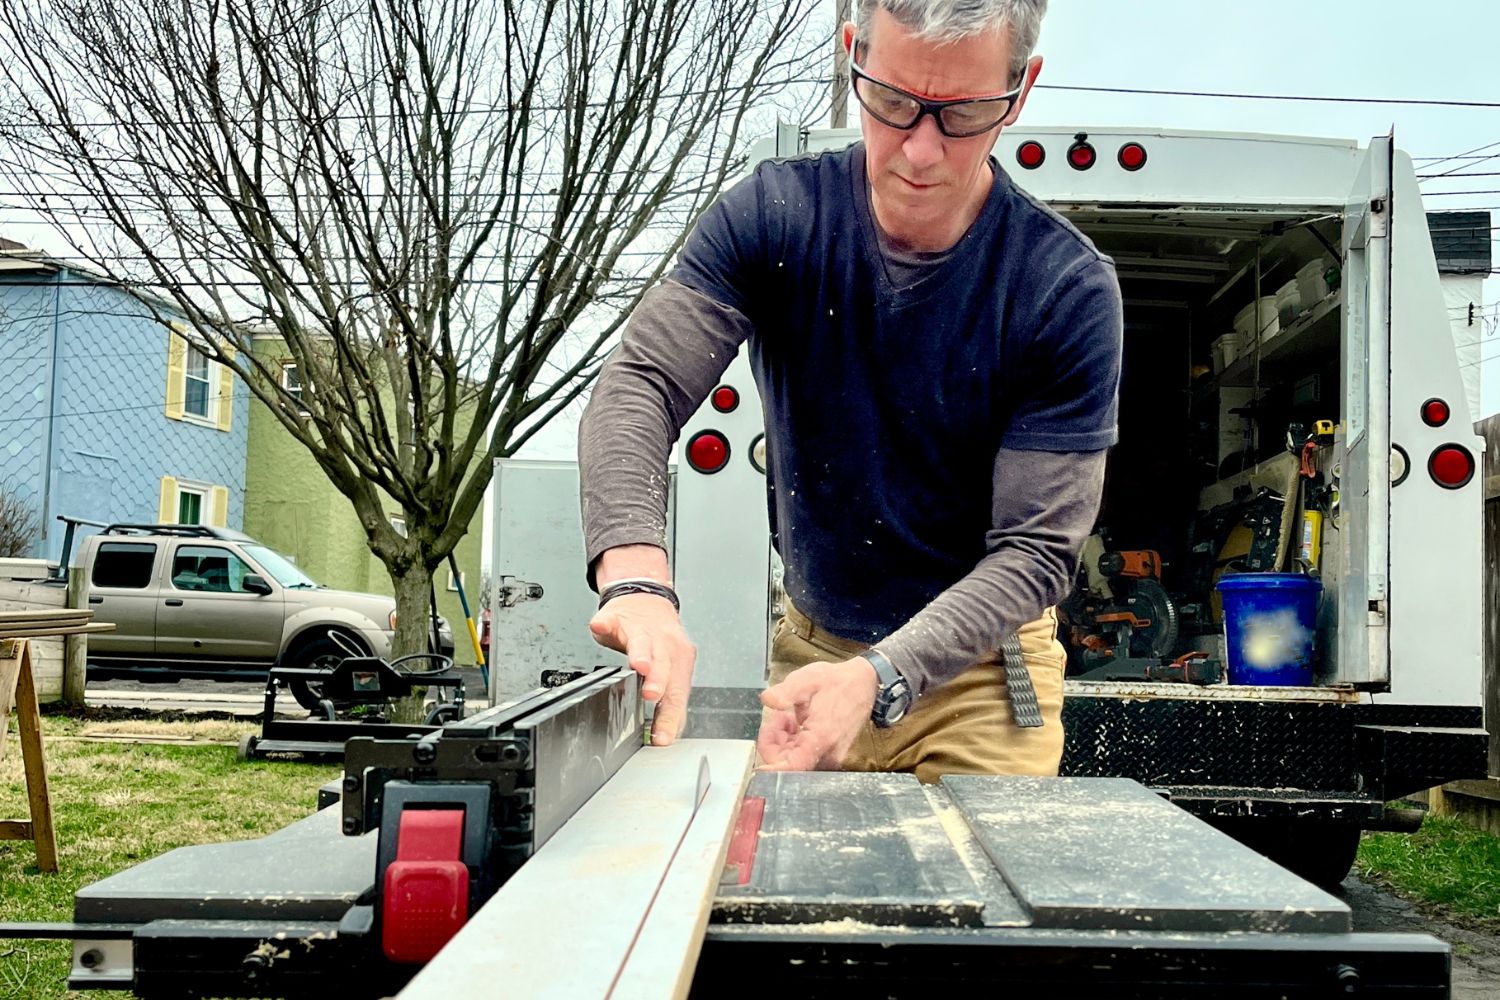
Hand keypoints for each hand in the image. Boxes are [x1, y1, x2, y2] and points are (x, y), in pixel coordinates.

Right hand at [589, 593, 695, 745]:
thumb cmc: (659, 640)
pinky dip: (605, 624)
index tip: (662, 736)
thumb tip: (666, 733)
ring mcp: (640, 630)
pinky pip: (610, 620)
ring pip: (642, 642)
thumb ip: (668, 697)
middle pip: (663, 666)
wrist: (647, 601)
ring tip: (638, 664)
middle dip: (658, 680)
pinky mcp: (617, 618)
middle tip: (653, 695)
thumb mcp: (670, 667)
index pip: (676, 694)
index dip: (669, 716)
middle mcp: (663, 646)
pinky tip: (600, 626)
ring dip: (641, 653)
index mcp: (678, 662)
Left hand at [756, 657, 879, 771]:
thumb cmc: (836, 681)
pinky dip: (794, 743)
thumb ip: (785, 691)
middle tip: (776, 719)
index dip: (772, 770)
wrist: (864, 683)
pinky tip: (795, 724)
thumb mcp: (807, 679)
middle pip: (789, 765)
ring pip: (795, 761)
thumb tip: (767, 700)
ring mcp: (832, 756)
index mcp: (821, 737)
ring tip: (787, 717)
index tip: (757, 768)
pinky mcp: (831, 754)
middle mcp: (828, 753)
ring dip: (783, 742)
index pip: (793, 767)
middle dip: (775, 744)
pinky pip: (805, 757)